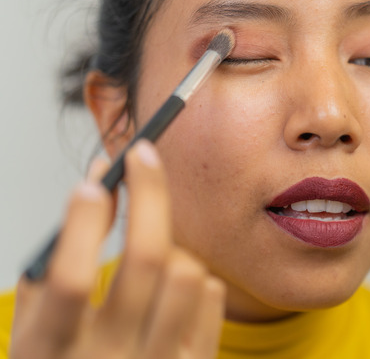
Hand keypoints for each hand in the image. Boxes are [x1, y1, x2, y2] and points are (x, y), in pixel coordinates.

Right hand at [10, 140, 224, 358]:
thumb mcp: (32, 335)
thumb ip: (52, 271)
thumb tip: (96, 185)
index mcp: (51, 355)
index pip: (70, 279)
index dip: (84, 224)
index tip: (96, 180)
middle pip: (147, 258)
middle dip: (148, 192)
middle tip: (143, 154)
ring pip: (188, 269)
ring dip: (169, 244)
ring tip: (149, 255)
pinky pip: (213, 294)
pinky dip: (193, 276)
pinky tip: (171, 288)